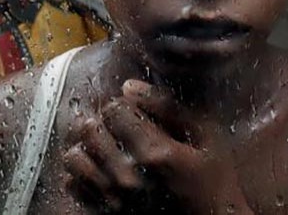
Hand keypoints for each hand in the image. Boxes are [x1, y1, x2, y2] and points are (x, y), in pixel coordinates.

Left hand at [65, 80, 252, 213]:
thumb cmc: (214, 179)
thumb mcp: (206, 135)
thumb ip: (169, 108)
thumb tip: (129, 86)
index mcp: (154, 153)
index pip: (114, 110)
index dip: (125, 105)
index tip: (138, 112)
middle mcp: (127, 177)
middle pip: (89, 130)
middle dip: (105, 122)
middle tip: (122, 127)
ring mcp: (112, 199)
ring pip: (74, 157)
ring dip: (89, 146)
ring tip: (110, 148)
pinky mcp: (104, 214)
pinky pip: (73, 185)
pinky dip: (83, 173)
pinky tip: (104, 170)